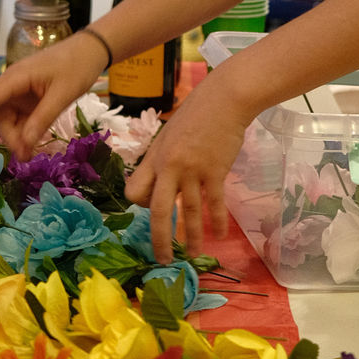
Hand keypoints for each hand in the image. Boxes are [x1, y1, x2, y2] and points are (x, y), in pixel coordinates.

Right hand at [0, 30, 105, 158]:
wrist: (91, 50)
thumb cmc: (77, 66)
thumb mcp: (63, 95)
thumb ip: (42, 119)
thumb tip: (23, 146)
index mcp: (16, 77)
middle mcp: (11, 84)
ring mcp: (19, 91)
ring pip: (4, 118)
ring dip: (11, 137)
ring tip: (27, 155)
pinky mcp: (27, 98)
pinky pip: (17, 118)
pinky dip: (21, 133)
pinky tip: (30, 145)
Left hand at [124, 74, 247, 262]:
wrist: (224, 100)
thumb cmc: (197, 113)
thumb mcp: (170, 134)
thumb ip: (165, 158)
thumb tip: (165, 178)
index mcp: (154, 157)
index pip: (135, 191)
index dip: (141, 205)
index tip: (152, 208)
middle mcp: (169, 167)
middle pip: (158, 210)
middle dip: (159, 239)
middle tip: (162, 259)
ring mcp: (192, 170)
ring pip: (188, 212)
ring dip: (192, 238)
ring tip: (195, 254)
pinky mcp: (215, 172)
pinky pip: (213, 204)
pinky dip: (217, 222)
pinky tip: (219, 235)